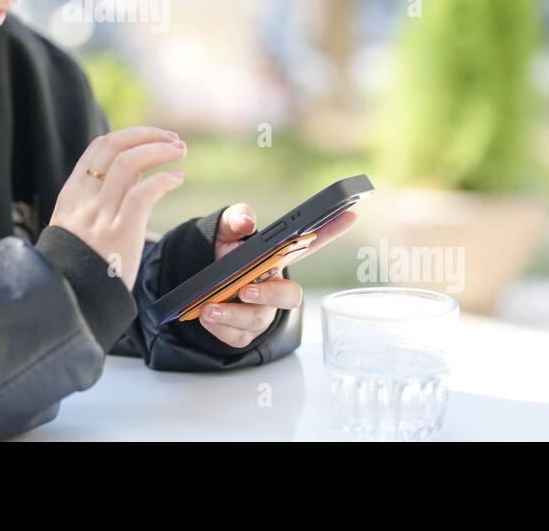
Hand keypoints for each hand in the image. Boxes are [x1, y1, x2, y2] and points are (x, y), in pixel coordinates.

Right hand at [52, 126, 186, 290]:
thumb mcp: (78, 227)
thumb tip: (134, 172)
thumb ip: (101, 199)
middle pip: (115, 147)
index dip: (130, 136)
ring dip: (159, 150)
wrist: (71, 303)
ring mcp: (100, 215)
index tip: (153, 138)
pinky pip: (143, 192)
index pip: (99, 147)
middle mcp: (83, 199)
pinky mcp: (120, 233)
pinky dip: (163, 179)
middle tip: (173, 139)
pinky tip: (176, 179)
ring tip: (180, 152)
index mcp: (71, 195)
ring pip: (129, 162)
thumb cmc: (81, 268)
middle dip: (147, 135)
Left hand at [199, 202, 359, 347]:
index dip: (331, 231)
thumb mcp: (224, 232)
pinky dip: (220, 328)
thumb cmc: (222, 255)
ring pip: (259, 320)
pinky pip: (238, 336)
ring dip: (234, 315)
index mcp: (277, 259)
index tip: (351, 213)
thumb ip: (235, 219)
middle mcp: (275, 288)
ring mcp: (262, 313)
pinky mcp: (244, 332)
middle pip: (290, 296)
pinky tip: (207, 317)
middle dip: (270, 294)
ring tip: (210, 308)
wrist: (197, 285)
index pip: (309, 244)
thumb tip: (247, 219)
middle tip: (245, 290)